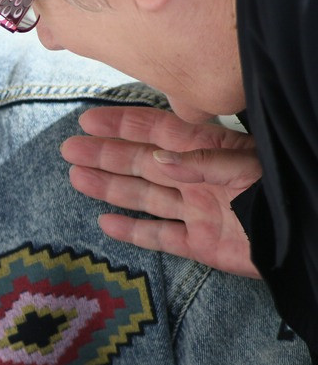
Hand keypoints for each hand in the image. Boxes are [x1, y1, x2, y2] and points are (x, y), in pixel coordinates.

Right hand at [60, 106, 261, 278]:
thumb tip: (156, 159)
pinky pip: (160, 236)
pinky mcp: (201, 244)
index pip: (159, 132)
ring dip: (109, 187)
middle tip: (69, 149)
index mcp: (210, 153)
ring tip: (76, 177)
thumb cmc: (281, 194)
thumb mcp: (246, 168)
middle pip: (142, 163)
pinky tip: (106, 222)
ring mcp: (197, 211)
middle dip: (105, 155)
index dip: (123, 125)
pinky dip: (132, 230)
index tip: (89, 120)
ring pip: (144, 196)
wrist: (305, 239)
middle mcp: (197, 178)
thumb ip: (202, 162)